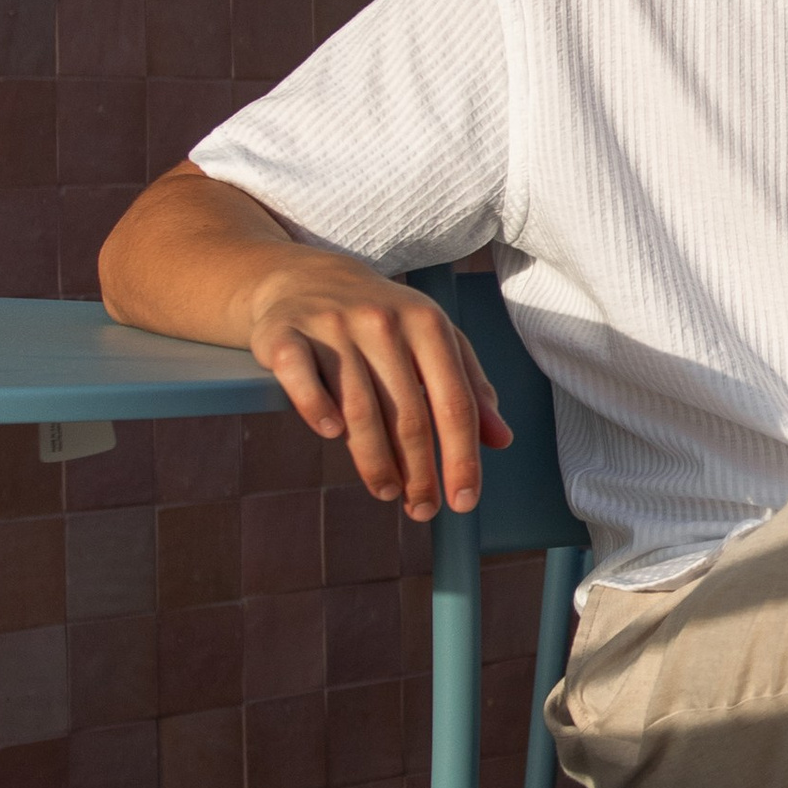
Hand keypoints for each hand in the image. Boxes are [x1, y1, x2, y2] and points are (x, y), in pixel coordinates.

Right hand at [244, 251, 513, 517]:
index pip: (454, 402)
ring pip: (359, 409)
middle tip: (422, 508)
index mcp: (428, 324)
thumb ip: (470, 387)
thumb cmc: (383, 321)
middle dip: (419, 472)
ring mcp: (332, 327)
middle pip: (408, 415)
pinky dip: (316, 408)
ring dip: (375, 461)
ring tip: (386, 492)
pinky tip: (330, 435)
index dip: (462, 457)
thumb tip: (502, 440)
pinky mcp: (285, 334)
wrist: (305, 279)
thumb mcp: (434, 341)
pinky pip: (302, 379)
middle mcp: (382, 322)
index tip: (464, 502)